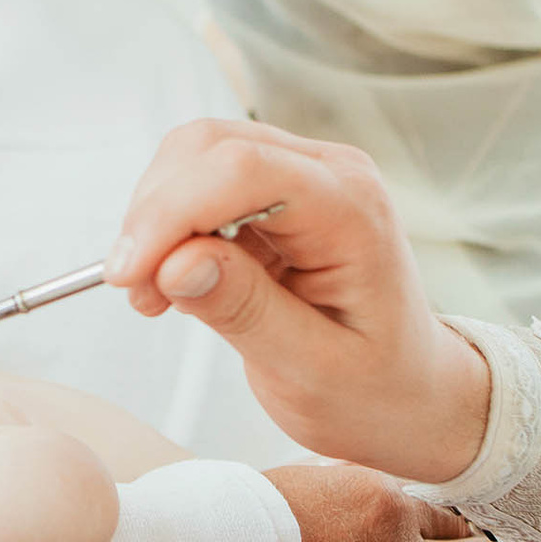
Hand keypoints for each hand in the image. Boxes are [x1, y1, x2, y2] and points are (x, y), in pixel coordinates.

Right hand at [109, 121, 491, 481]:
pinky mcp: (277, 191)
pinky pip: (202, 181)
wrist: (411, 394)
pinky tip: (174, 283)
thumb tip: (174, 262)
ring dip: (156, 218)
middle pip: (210, 147)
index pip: (242, 171)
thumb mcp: (310, 370)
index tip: (128, 275)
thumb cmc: (375, 390)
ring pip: (196, 155)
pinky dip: (170, 226)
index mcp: (352, 212)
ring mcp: (304, 176)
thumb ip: (244, 311)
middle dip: (155, 214)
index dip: (171, 213)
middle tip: (137, 292)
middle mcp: (330, 175)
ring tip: (153, 295)